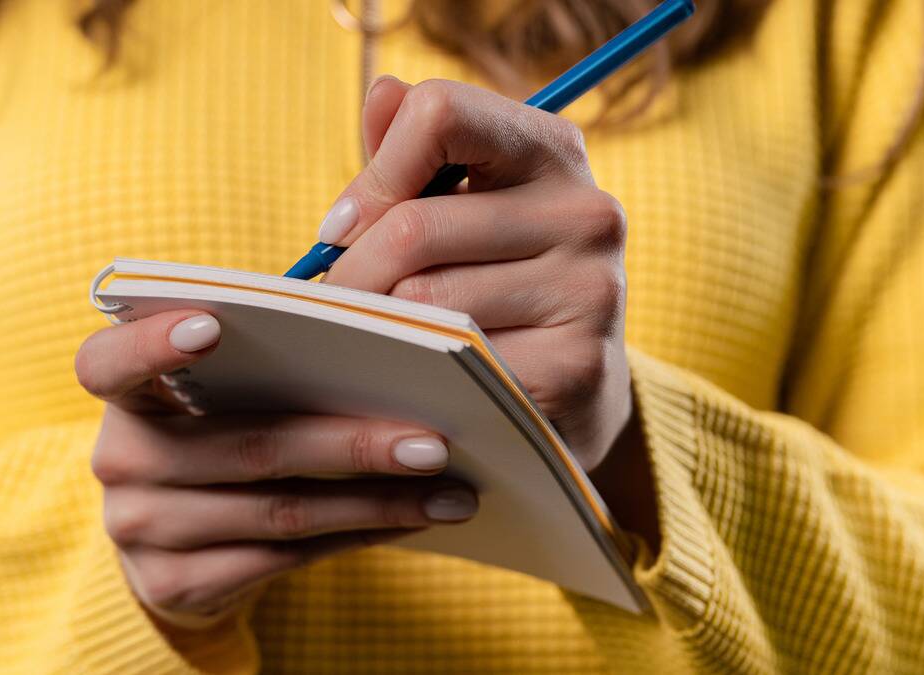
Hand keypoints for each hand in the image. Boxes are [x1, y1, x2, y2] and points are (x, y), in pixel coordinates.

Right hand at [75, 310, 477, 627]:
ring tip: (447, 491)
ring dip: (376, 501)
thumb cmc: (216, 433)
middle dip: (352, 443)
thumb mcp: (218, 394)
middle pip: (248, 446)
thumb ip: (262, 359)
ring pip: (280, 511)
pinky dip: (358, 534)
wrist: (172, 542)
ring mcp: (142, 529)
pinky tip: (408, 519)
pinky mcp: (176, 584)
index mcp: (127, 393)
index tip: (214, 325)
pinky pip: (285, 557)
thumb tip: (380, 343)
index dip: (153, 343)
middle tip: (433, 441)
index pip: (107, 362)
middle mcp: (121, 460)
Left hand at [323, 76, 632, 474]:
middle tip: (333, 304)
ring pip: (424, 300)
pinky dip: (414, 378)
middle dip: (352, 272)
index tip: (345, 226)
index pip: (440, 114)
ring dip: (376, 328)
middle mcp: (586, 211)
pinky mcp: (578, 367)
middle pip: (414, 225)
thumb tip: (382, 91)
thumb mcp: (463, 205)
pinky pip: (453, 365)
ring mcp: (590, 290)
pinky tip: (414, 383)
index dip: (374, 172)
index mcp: (552, 150)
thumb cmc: (497, 281)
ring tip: (372, 341)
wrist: (576, 390)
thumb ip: (414, 153)